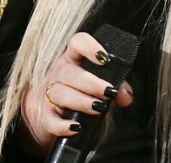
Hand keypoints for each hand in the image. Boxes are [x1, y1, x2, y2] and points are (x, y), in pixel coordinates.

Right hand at [17, 32, 134, 154]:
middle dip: (91, 83)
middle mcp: (59, 74)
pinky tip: (76, 127)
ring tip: (98, 109)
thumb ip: (116, 90)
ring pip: (60, 93)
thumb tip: (125, 95)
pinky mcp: (45, 116)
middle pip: (69, 73)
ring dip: (81, 101)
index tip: (104, 59)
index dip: (89, 47)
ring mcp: (49, 94)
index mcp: (72, 61)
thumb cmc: (80, 97)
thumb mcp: (100, 90)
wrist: (53, 117)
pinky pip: (51, 120)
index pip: (77, 44)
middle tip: (108, 92)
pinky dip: (62, 125)